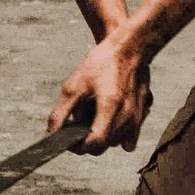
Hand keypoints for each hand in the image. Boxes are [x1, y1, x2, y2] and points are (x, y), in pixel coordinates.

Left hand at [47, 23, 152, 155]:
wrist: (129, 47)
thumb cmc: (102, 62)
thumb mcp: (74, 84)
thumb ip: (61, 112)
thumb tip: (52, 134)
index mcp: (109, 106)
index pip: (94, 144)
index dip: (78, 147)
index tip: (69, 139)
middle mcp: (126, 115)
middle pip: (103, 146)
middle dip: (88, 140)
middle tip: (78, 124)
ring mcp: (137, 117)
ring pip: (115, 143)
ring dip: (102, 136)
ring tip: (95, 115)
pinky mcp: (142, 115)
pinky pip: (128, 138)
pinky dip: (117, 134)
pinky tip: (109, 119)